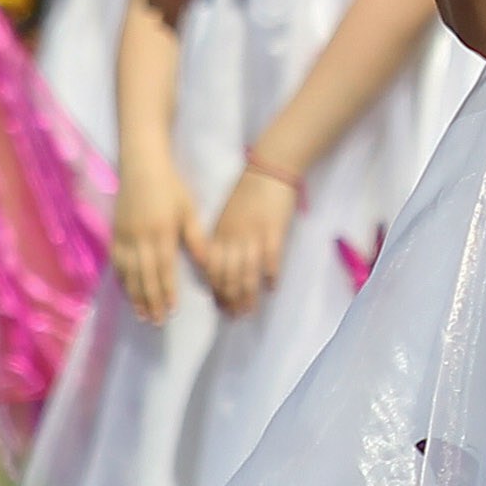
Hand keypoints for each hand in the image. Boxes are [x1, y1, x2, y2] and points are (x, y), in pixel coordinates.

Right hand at [110, 177, 189, 322]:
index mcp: (162, 232)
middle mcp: (140, 238)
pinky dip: (122, 280)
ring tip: (142, 315)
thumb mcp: (189, 210)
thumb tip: (207, 264)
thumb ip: (196, 239)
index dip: (167, 291)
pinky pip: (117, 263)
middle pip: (145, 276)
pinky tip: (127, 292)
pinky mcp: (115, 233)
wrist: (142, 166)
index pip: (164, 268)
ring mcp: (124, 236)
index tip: (172, 310)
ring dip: (135, 296)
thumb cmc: (171, 187)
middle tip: (156, 321)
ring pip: (129, 273)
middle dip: (151, 300)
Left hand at [193, 165, 295, 315]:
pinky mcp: (273, 231)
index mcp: (219, 234)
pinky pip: (271, 259)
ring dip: (248, 295)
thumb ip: (222, 240)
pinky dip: (270, 275)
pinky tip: (272, 287)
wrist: (269, 169)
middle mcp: (232, 238)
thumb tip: (221, 266)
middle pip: (228, 276)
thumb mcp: (226, 216)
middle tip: (236, 315)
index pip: (212, 269)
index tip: (220, 305)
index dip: (215, 290)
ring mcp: (253, 235)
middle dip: (230, 299)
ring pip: (247, 273)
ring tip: (250, 310)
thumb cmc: (247, 191)